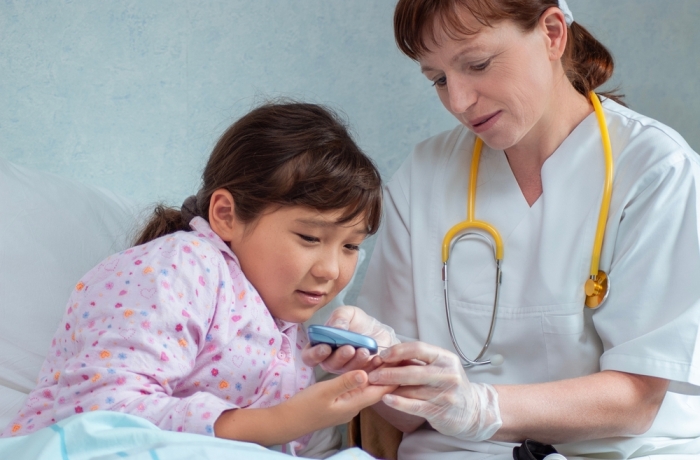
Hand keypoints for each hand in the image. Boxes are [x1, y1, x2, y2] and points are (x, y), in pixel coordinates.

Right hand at [214, 370, 395, 445]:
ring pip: (365, 389)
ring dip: (373, 376)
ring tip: (383, 360)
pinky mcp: (338, 405)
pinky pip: (356, 390)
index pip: (379, 391)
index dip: (392, 378)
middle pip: (374, 390)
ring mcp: (345, 407)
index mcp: (353, 404)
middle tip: (397, 358)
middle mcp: (353, 407)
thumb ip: (345, 382)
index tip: (404, 365)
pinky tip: (363, 371)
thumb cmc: (304, 407)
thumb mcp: (324, 391)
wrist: (286, 422)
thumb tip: (365, 373)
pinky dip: (362, 380)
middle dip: (385, 374)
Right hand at [302, 306, 399, 373]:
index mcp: (320, 346)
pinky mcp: (361, 374)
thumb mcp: (348, 313)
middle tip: (349, 349)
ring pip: (346, 371)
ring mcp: (345, 370)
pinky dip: (370, 367)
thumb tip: (336, 327)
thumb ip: (339, 317)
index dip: (315, 354)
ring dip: (355, 361)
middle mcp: (330, 360)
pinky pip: (364, 375)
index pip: (309, 356)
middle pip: (329, 365)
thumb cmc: (357, 322)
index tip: (326, 347)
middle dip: (339, 357)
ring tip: (364, 351)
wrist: (377, 330)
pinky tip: (376, 358)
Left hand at [368, 341, 501, 441]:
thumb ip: (417, 361)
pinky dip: (398, 402)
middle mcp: (448, 374)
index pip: (419, 349)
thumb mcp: (439, 367)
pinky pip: (414, 406)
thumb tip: (387, 356)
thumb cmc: (449, 384)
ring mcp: (445, 394)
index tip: (382, 355)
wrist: (472, 410)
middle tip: (371, 374)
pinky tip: (386, 399)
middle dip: (388, 372)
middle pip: (413, 371)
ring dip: (389, 387)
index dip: (397, 351)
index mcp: (446, 358)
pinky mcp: (440, 411)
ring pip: (411, 389)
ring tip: (374, 386)